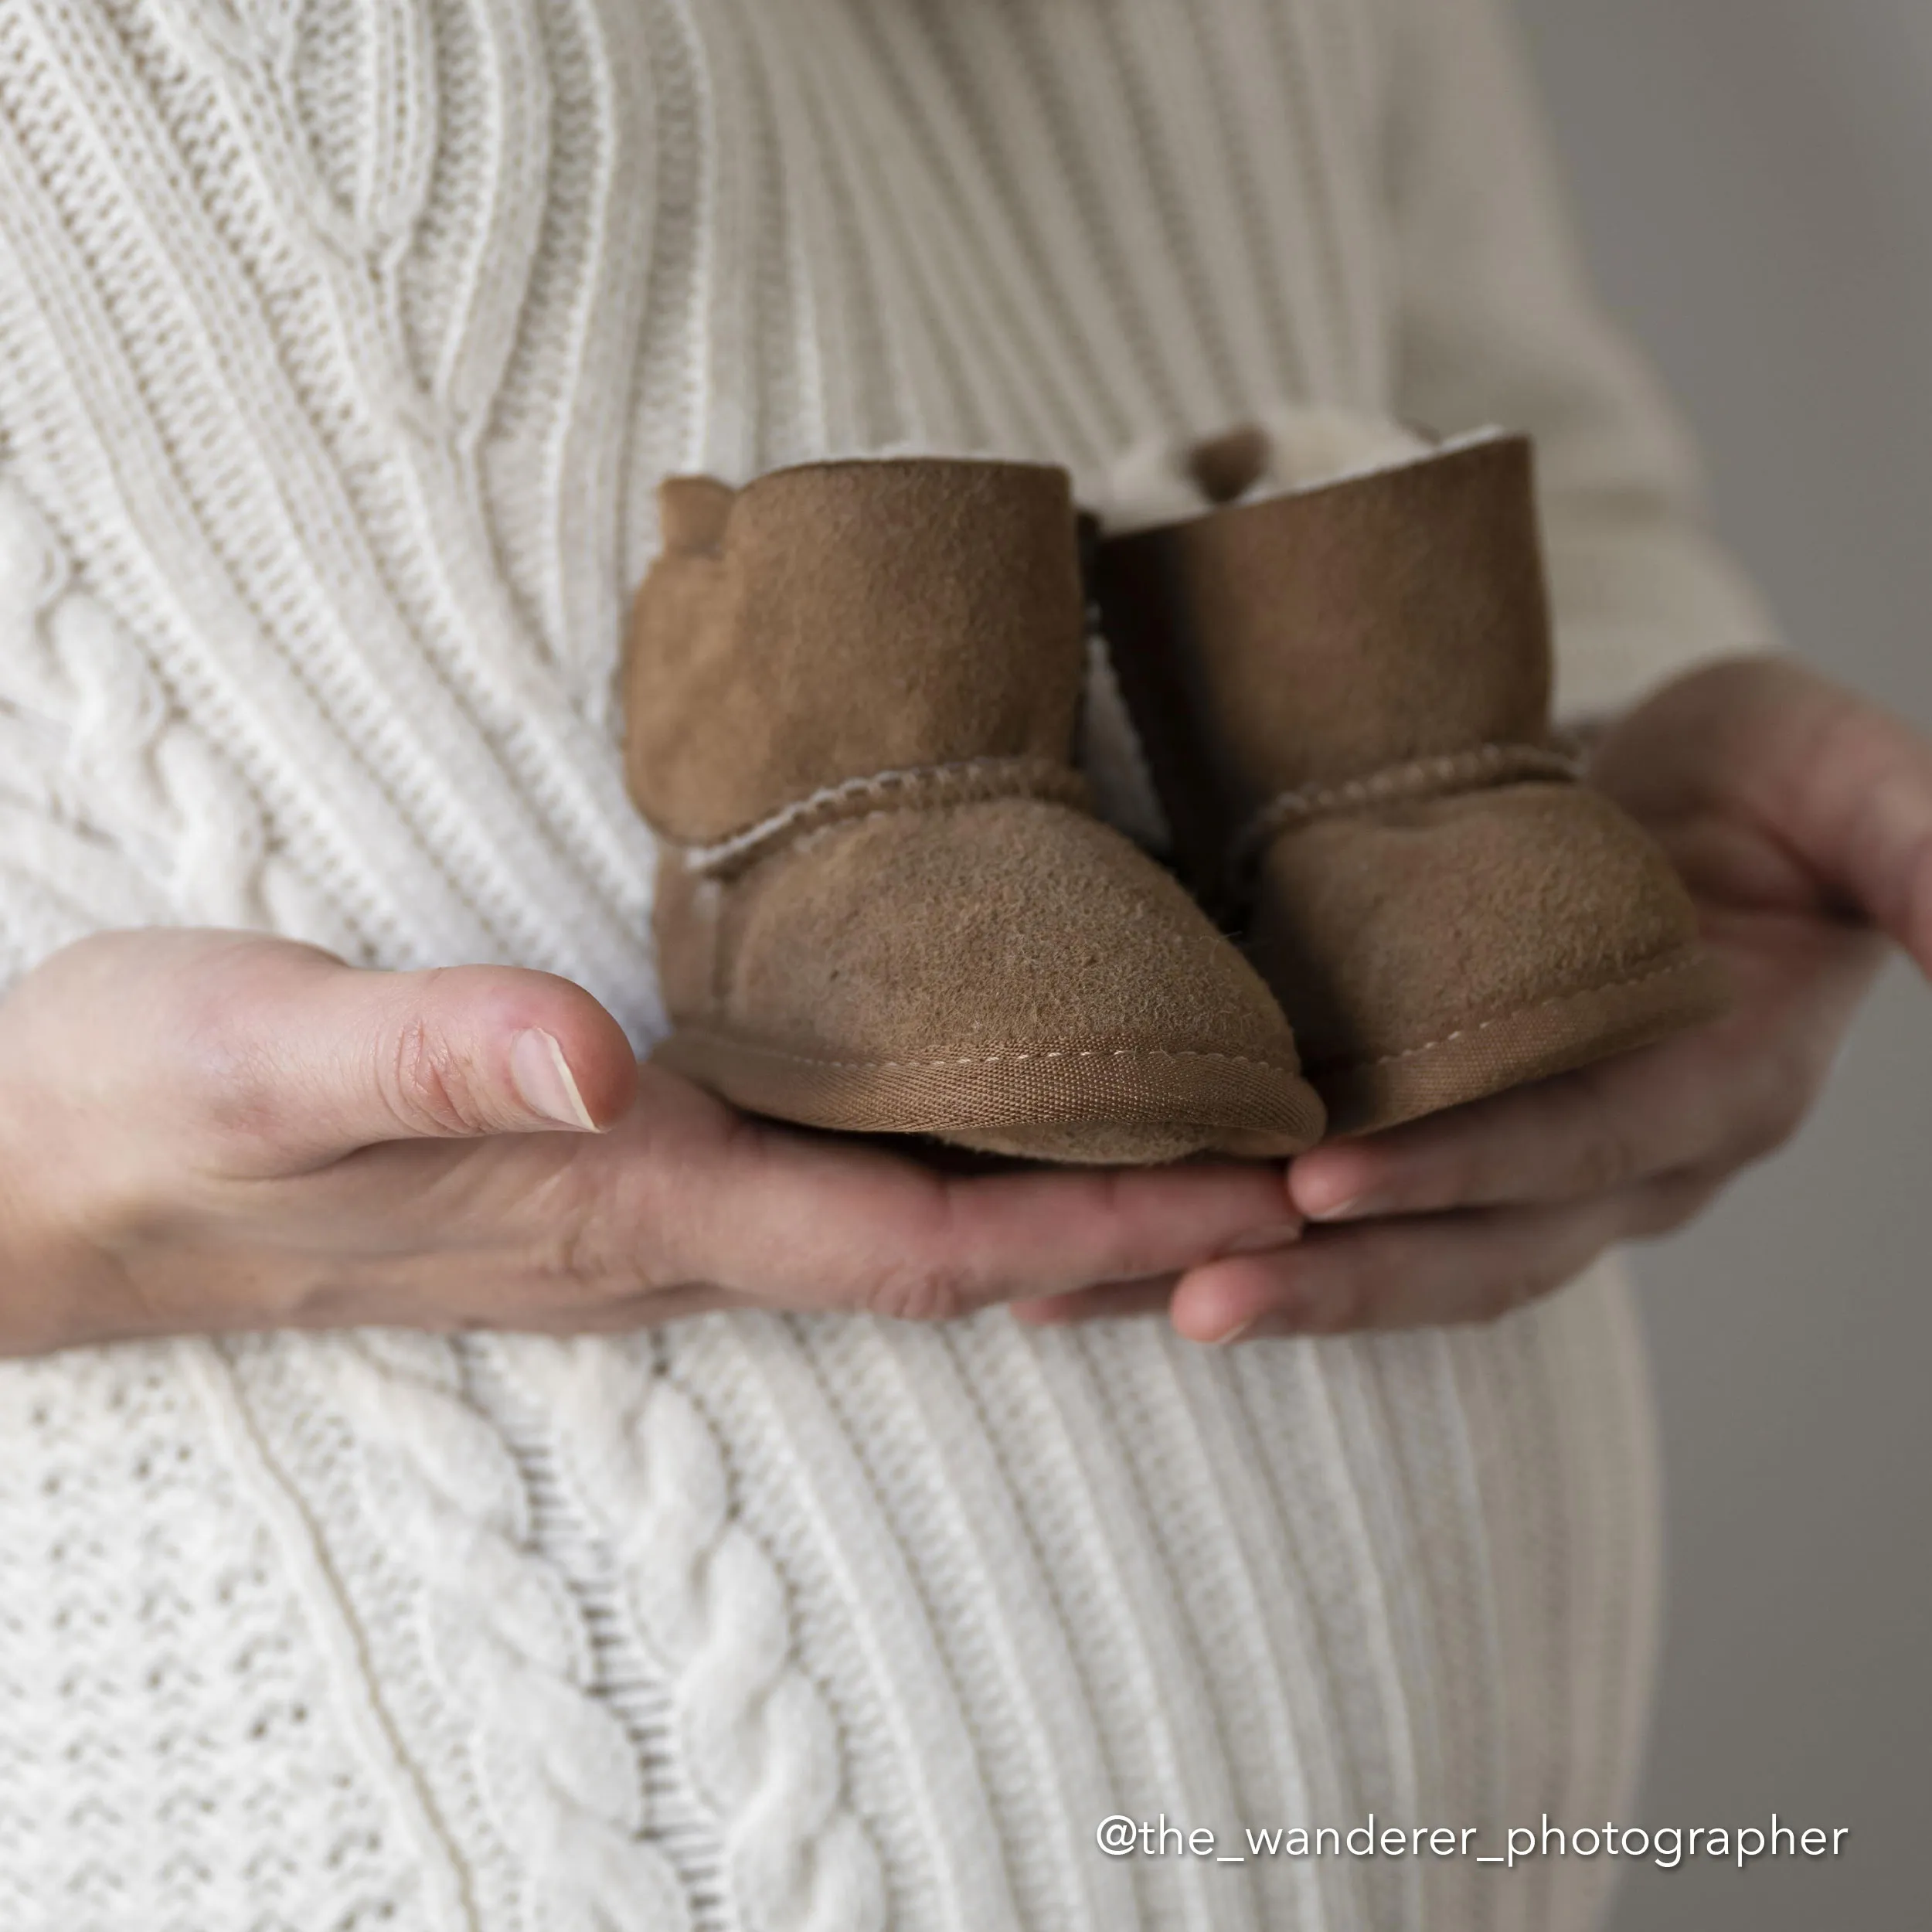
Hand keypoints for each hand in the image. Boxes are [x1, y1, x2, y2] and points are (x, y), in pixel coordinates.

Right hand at [0, 928, 1304, 1356]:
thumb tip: (592, 1067)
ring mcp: (632, 1203)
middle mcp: (658, 1222)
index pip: (909, 1237)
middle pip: (948, 1245)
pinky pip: (819, 1171)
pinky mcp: (595, 1163)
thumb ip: (430, 1059)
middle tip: (1296, 1163)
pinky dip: (939, 1147)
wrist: (49, 1173)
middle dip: (1125, 1218)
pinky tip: (988, 1094)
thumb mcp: (262, 1059)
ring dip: (1053, 1191)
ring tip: (1201, 1133)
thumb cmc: (149, 1112)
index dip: (1088, 1222)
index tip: (1246, 1195)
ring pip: (899, 1217)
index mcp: (623, 1204)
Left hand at [1016, 657, 1931, 1341]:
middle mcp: (1602, 1161)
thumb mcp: (1846, 772)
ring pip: (1371, 1257)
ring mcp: (1500, 1168)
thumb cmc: (1747, 774)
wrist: (1645, 795)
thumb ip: (1920, 841)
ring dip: (1234, 1279)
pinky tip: (1072, 1249)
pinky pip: (1312, 1214)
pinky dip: (1203, 1233)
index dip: (1464, 1167)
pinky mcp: (1413, 1142)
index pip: (1581, 1145)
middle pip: (1462, 1247)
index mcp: (1709, 1091)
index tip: (1324, 1178)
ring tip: (1078, 1297)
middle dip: (1328, 1278)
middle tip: (1180, 1292)